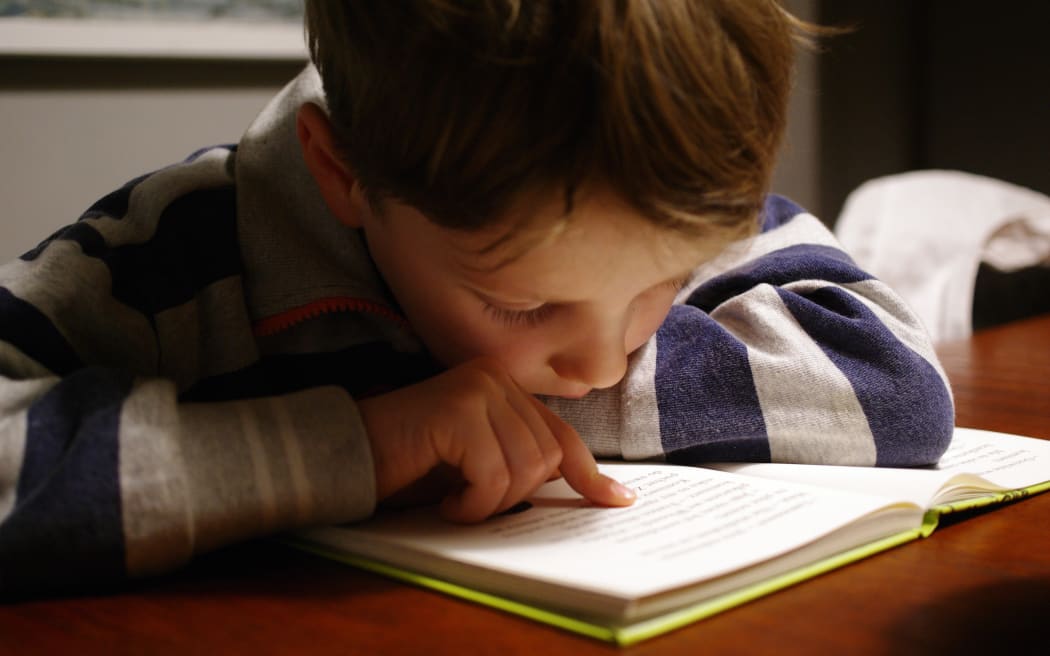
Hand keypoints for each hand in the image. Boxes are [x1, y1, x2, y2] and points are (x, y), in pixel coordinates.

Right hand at [356, 357, 634, 521]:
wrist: (347, 456)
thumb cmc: (410, 465)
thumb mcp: (477, 463)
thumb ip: (522, 461)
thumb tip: (590, 489)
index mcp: (504, 387)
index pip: (561, 435)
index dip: (591, 474)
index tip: (618, 501)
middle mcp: (495, 378)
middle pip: (546, 457)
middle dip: (515, 496)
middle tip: (473, 502)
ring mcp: (477, 389)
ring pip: (524, 469)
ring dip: (490, 503)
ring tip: (456, 500)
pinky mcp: (458, 410)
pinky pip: (492, 476)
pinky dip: (471, 504)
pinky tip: (445, 501)